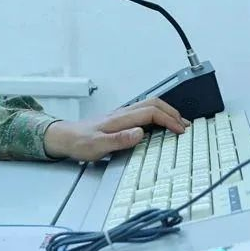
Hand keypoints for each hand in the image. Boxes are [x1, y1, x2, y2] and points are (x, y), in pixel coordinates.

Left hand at [43, 98, 190, 160]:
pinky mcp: (119, 120)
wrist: (63, 138)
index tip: (180, 131)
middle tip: (185, 126)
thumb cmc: (79, 142)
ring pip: (148, 106)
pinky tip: (159, 126)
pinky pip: (142, 112)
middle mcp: (122, 114)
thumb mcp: (97, 146)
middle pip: (153, 104)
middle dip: (172, 112)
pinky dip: (157, 116)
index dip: (169, 119)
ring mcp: (121, 116)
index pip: (151, 112)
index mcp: (120, 119)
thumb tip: (139, 133)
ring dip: (166, 112)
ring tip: (178, 124)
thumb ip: (118, 140)